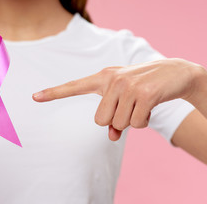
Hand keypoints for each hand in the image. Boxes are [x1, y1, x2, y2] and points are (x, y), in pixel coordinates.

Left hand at [32, 58, 201, 140]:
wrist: (174, 72)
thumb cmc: (142, 87)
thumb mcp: (124, 99)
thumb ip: (112, 116)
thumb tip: (110, 137)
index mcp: (102, 78)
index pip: (74, 86)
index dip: (54, 93)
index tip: (34, 97)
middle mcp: (112, 79)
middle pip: (100, 120)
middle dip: (115, 121)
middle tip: (129, 107)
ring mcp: (128, 85)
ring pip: (118, 124)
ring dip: (132, 120)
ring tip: (141, 104)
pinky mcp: (144, 94)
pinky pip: (136, 124)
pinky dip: (144, 121)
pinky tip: (150, 106)